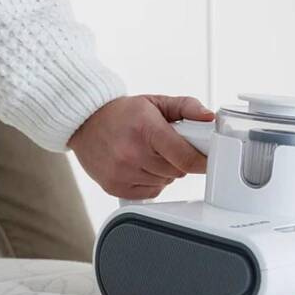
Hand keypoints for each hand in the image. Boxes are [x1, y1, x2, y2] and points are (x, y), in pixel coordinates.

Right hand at [68, 95, 214, 198]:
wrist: (85, 122)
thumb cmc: (123, 113)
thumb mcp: (157, 102)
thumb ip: (187, 107)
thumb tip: (209, 117)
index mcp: (147, 129)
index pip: (185, 157)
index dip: (202, 161)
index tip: (208, 159)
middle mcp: (132, 153)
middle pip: (178, 171)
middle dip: (180, 160)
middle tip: (169, 146)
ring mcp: (122, 172)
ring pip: (166, 181)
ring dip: (166, 171)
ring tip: (151, 153)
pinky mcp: (114, 187)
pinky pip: (151, 192)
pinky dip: (153, 181)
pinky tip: (142, 165)